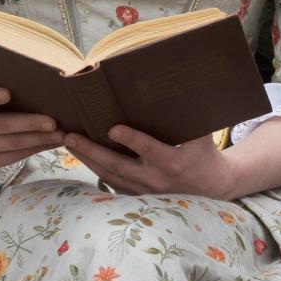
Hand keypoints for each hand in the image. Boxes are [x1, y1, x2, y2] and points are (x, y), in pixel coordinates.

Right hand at [0, 87, 65, 168]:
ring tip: (60, 134)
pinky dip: (36, 149)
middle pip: (0, 125)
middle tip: (53, 122)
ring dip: (38, 139)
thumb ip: (3, 86)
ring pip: (11, 144)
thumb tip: (40, 82)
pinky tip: (52, 142)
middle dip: (29, 123)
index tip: (8, 93)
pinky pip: (15, 157)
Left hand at [64, 125, 236, 198]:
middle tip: (70, 136)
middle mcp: (156, 180)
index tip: (112, 128)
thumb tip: (176, 84)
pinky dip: (96, 170)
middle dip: (92, 150)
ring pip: (110, 176)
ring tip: (70, 143)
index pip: (148, 150)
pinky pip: (113, 183)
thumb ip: (187, 114)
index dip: (130, 139)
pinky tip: (83, 157)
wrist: (211, 186)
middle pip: (118, 166)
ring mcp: (145, 191)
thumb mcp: (201, 133)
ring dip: (88, 159)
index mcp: (173, 162)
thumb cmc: (204, 152)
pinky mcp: (139, 196)